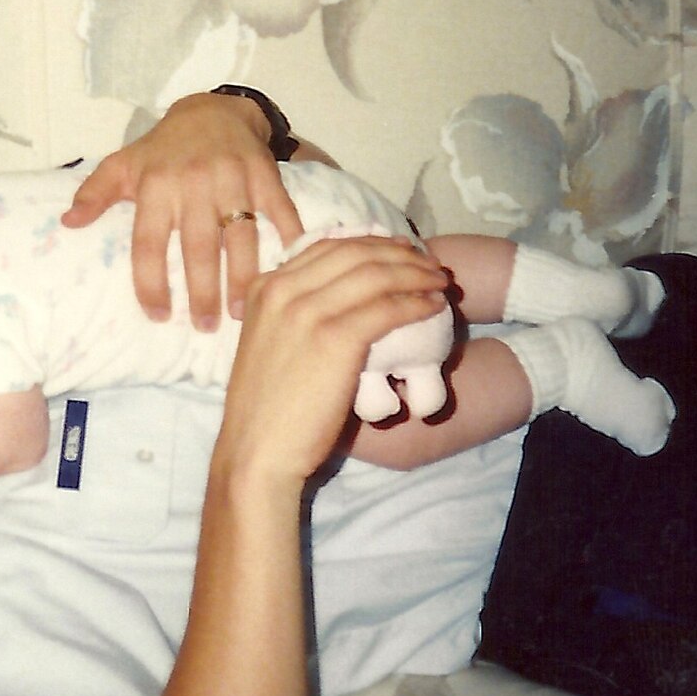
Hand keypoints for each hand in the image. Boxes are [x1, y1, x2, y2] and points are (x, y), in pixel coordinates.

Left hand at [62, 92, 303, 329]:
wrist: (212, 109)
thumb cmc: (164, 148)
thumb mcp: (123, 164)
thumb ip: (94, 194)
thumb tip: (67, 223)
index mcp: (156, 187)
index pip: (148, 244)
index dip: (151, 283)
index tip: (158, 316)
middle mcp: (193, 184)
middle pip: (198, 248)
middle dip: (202, 291)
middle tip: (205, 326)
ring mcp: (232, 179)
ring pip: (241, 236)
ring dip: (243, 278)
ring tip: (240, 312)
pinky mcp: (264, 175)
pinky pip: (280, 211)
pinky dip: (290, 239)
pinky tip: (291, 269)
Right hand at [215, 236, 449, 484]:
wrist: (257, 451)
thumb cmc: (266, 411)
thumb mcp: (269, 345)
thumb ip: (291, 316)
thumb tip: (331, 303)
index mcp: (265, 288)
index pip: (327, 247)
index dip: (371, 244)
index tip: (399, 251)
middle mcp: (283, 289)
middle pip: (355, 253)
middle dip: (399, 254)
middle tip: (429, 263)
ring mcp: (308, 311)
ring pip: (375, 275)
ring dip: (415, 274)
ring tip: (440, 282)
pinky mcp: (335, 338)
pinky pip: (387, 309)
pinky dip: (416, 303)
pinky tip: (433, 307)